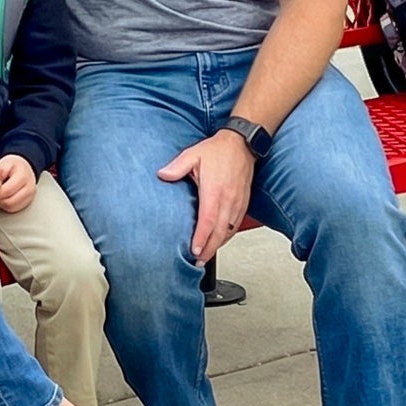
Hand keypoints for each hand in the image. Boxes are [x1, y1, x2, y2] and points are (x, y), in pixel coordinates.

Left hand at [0, 153, 37, 212]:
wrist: (24, 168)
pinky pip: (14, 208)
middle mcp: (29, 187)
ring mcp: (29, 196)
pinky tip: (1, 198)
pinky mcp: (27, 202)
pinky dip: (5, 205)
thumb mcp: (5, 163)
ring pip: (11, 207)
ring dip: (0, 203)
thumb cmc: (13, 166)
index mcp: (23, 176)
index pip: (7, 190)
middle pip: (10, 201)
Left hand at [157, 130, 255, 265]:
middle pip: (219, 233)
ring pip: (229, 231)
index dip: (201, 239)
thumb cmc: (219, 150)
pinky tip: (219, 240)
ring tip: (205, 255)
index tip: (194, 251)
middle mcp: (228, 200)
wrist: (242, 144)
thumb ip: (177, 167)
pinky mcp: (243, 203)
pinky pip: (236, 225)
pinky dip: (227, 236)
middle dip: (208, 250)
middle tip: (198, 261)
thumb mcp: (193, 155)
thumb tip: (162, 175)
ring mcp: (238, 203)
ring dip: (218, 245)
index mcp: (214, 191)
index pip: (208, 221)